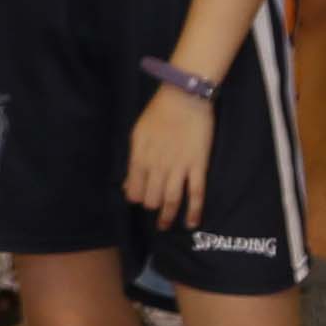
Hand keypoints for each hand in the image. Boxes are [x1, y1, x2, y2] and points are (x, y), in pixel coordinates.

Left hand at [124, 88, 212, 228]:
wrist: (184, 98)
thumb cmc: (158, 113)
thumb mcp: (138, 134)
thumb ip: (133, 161)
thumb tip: (127, 185)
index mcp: (140, 157)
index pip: (134, 188)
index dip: (136, 198)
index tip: (139, 201)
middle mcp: (158, 166)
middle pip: (152, 197)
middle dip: (151, 207)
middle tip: (154, 212)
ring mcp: (179, 167)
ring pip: (171, 199)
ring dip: (167, 216)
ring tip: (165, 227)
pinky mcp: (198, 166)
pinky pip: (196, 193)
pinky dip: (194, 211)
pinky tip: (191, 223)